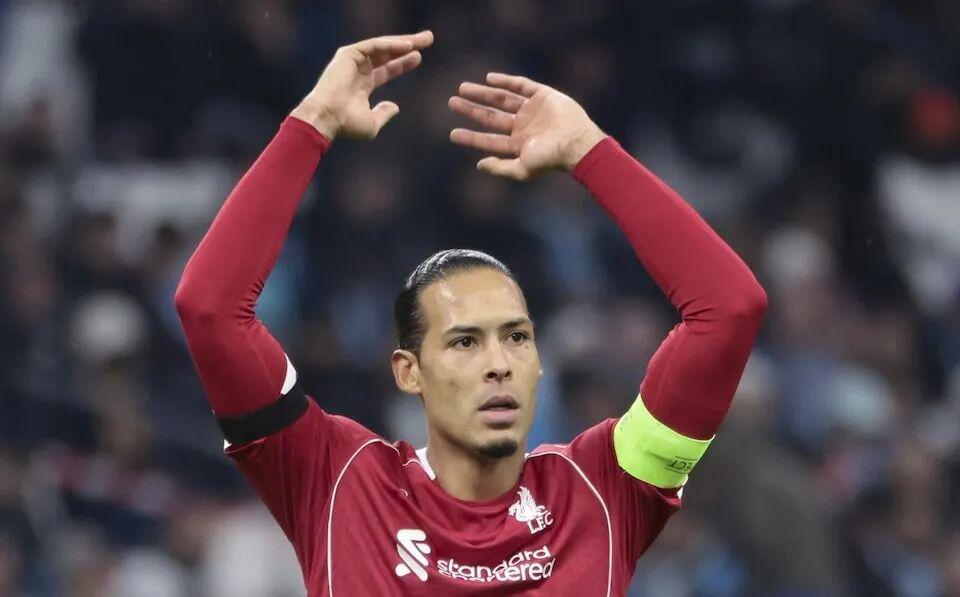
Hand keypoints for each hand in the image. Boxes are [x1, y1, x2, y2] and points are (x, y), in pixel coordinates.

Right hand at [291, 30, 433, 139]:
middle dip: (408, 46)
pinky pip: (374, 45)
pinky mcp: (349, 54)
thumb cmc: (346, 125)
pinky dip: (391, 44)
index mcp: (363, 84)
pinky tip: (408, 45)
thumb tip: (395, 107)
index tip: (419, 58)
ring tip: (425, 39)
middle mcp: (359, 69)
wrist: (327, 118)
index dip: (403, 63)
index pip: (386, 69)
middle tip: (428, 39)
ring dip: (405, 41)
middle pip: (388, 53)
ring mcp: (353, 60)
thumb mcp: (372, 123)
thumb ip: (384, 114)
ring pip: (383, 46)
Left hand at [448, 73, 605, 179]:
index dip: (470, 137)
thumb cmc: (551, 159)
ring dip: (483, 93)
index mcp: (518, 144)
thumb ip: (500, 167)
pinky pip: (521, 85)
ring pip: (502, 99)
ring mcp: (532, 110)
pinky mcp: (543, 95)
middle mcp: (523, 126)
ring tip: (462, 88)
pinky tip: (489, 79)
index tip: (452, 133)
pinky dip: (506, 81)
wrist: (577, 142)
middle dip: (471, 110)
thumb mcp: (523, 169)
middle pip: (491, 116)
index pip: (489, 140)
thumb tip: (479, 165)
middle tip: (451, 103)